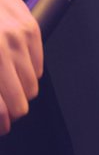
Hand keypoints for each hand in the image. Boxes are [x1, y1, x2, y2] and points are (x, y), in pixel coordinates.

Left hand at [0, 0, 42, 134]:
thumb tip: (1, 115)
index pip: (1, 106)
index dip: (2, 122)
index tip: (2, 126)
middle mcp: (3, 48)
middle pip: (19, 101)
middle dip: (11, 111)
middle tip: (4, 112)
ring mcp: (19, 37)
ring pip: (31, 86)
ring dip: (20, 93)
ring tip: (9, 91)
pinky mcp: (32, 28)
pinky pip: (39, 66)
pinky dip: (29, 74)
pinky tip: (17, 72)